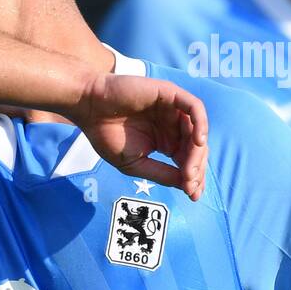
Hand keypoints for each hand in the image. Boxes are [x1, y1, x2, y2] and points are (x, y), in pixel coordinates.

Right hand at [72, 72, 208, 199]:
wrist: (88, 108)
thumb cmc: (107, 135)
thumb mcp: (136, 164)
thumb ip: (161, 174)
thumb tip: (187, 187)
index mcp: (167, 141)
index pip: (188, 160)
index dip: (194, 178)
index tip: (193, 195)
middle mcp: (173, 125)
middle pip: (197, 148)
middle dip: (197, 168)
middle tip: (190, 185)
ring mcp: (173, 109)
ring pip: (198, 130)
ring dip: (197, 152)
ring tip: (189, 171)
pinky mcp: (170, 94)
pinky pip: (194, 107)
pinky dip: (201, 124)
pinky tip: (198, 142)